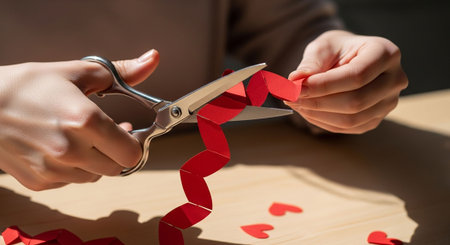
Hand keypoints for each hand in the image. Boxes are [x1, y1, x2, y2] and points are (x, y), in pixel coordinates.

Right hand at [0, 49, 158, 189]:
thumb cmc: (26, 86)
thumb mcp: (76, 72)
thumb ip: (121, 72)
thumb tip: (151, 60)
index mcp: (85, 121)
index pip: (132, 152)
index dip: (134, 142)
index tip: (127, 131)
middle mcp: (72, 151)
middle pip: (118, 168)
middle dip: (117, 151)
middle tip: (107, 133)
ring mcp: (54, 171)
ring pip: (95, 176)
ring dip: (96, 161)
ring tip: (81, 138)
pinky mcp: (39, 182)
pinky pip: (71, 182)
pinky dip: (73, 169)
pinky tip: (61, 148)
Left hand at [286, 30, 407, 133]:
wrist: (348, 58)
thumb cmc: (337, 49)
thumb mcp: (322, 47)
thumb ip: (310, 64)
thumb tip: (295, 80)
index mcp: (385, 53)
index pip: (357, 75)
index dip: (324, 85)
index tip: (297, 87)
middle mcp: (394, 79)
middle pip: (356, 101)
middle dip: (319, 102)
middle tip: (292, 97)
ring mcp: (388, 102)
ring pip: (352, 119)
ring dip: (318, 114)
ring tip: (296, 103)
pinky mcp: (376, 119)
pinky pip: (348, 128)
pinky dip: (323, 121)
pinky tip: (308, 110)